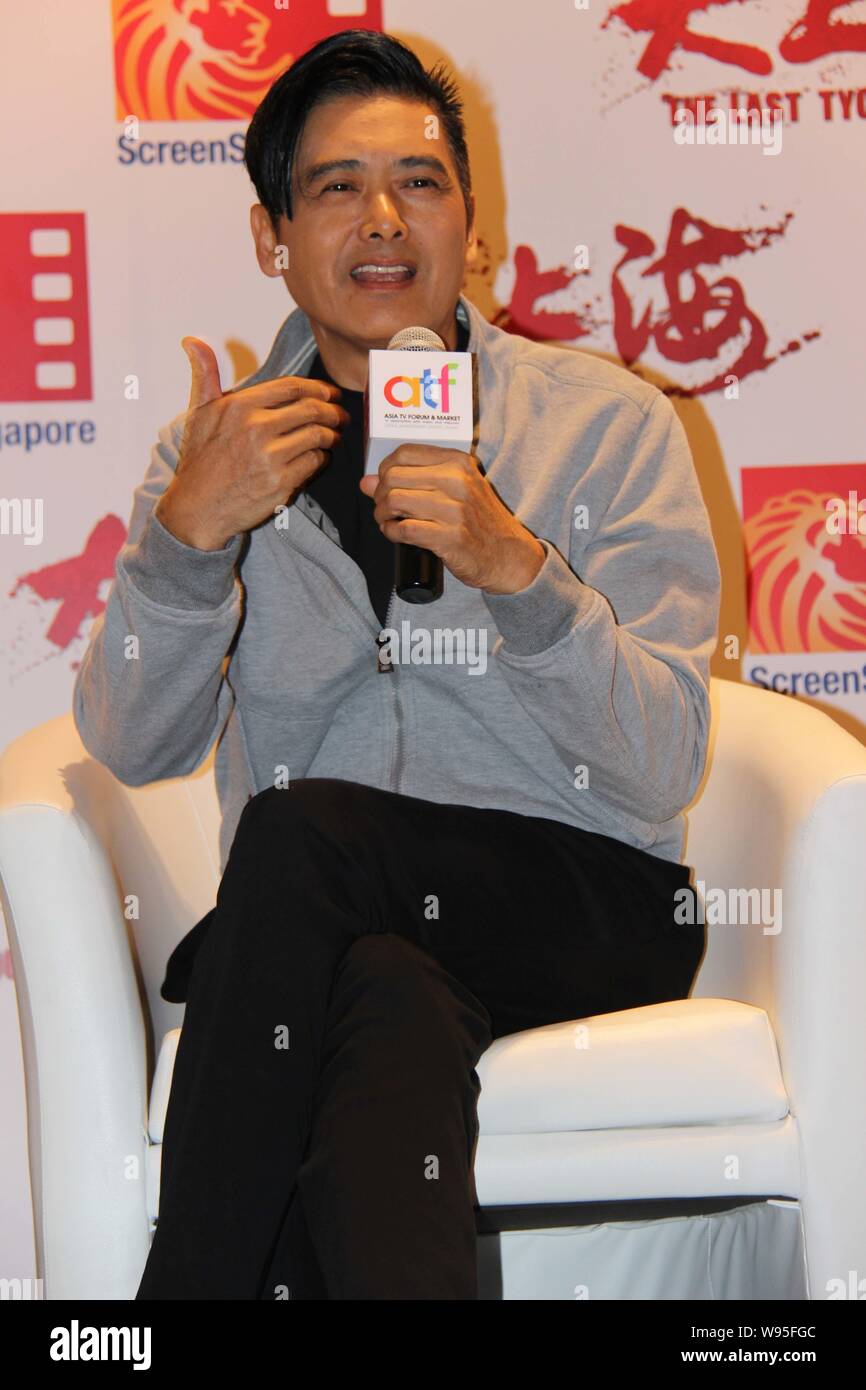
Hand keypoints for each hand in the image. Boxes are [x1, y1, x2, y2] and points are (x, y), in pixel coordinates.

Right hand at [154, 337, 350, 549]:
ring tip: (335, 436)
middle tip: (341, 414)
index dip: (318, 388)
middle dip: (333, 410)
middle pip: (311, 410)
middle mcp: (256, 428)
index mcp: (239, 406)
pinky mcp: (281, 483)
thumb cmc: (200, 460)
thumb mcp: (198, 413)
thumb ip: (204, 374)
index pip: (291, 387)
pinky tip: (320, 457)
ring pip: (317, 436)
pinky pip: (314, 463)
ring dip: (332, 435)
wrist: (197, 508)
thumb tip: (192, 341)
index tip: (329, 393)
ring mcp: (270, 457)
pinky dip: (322, 458)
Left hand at [358, 444, 544, 592]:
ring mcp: (454, 509)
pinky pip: (403, 530)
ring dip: (382, 514)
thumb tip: (366, 482)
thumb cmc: (478, 521)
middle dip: (379, 494)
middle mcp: (456, 481)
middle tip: (384, 508)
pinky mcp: (449, 537)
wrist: (508, 554)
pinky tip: (395, 534)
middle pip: (394, 476)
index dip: (385, 468)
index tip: (385, 483)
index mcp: (458, 462)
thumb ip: (414, 480)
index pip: (404, 452)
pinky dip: (391, 533)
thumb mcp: (455, 490)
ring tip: (388, 521)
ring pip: (394, 501)